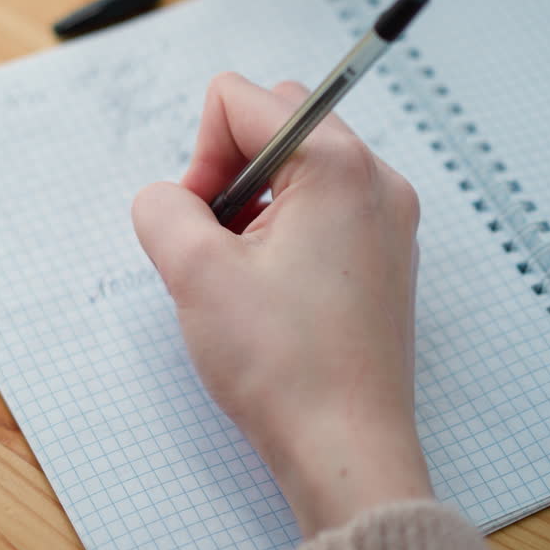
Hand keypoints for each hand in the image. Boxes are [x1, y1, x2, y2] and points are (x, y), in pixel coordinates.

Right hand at [131, 72, 433, 536]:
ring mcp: (388, 221)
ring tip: (242, 275)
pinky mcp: (384, 259)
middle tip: (217, 245)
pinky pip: (321, 211)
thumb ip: (161, 207)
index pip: (240, 100)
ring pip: (297, 170)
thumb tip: (170, 199)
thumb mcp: (194, 272)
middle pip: (275, 124)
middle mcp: (376, 181)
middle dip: (229, 173)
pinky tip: (270, 291)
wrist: (345, 449)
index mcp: (338, 165)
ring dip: (253, 206)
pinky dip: (283, 233)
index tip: (203, 222)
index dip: (201, 154)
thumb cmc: (283, 365)